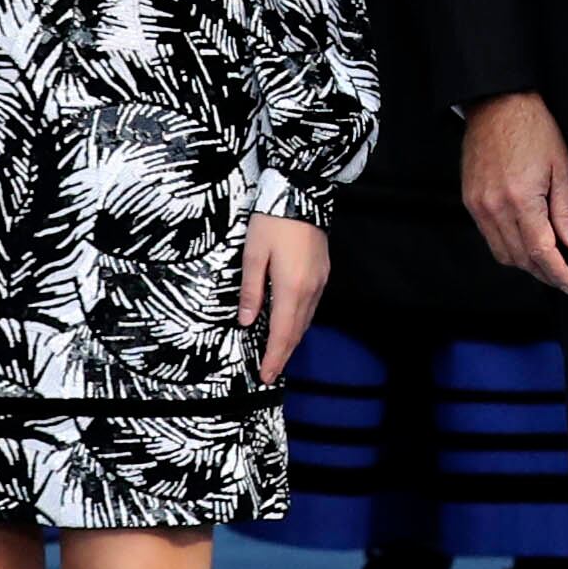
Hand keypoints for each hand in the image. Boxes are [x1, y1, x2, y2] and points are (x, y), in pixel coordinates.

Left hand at [238, 214, 328, 383]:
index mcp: (290, 288)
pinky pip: (312, 307)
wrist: (302, 193)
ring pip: (306, 321)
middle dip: (283, 355)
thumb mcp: (253, 255)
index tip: (266, 375)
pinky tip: (291, 325)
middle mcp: (310, 290)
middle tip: (271, 373)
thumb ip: (250, 291)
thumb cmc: (273, 221)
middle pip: (296, 332)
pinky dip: (300, 323)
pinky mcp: (322, 273)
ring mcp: (320, 282)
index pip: (281, 333)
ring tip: (278, 355)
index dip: (273, 357)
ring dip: (292, 340)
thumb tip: (245, 320)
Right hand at [460, 93, 567, 294]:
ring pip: (501, 253)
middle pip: (520, 258)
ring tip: (545, 263)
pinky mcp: (469, 201)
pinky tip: (523, 243)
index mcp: (522, 198)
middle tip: (562, 276)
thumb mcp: (562, 167)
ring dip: (525, 264)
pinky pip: (488, 237)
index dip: (557, 273)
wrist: (498, 105)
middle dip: (543, 273)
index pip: (541, 251)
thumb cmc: (533, 129)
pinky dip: (507, 247)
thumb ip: (566, 211)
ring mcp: (478, 205)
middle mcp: (495, 207)